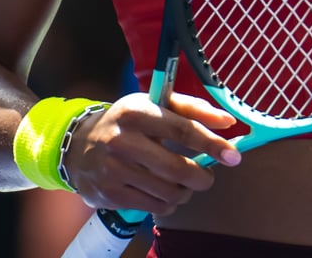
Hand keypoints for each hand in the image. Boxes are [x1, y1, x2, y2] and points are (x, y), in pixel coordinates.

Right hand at [61, 93, 243, 215]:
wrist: (78, 146)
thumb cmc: (127, 123)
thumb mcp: (153, 105)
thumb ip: (192, 110)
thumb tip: (228, 122)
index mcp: (136, 112)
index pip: (181, 129)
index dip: (211, 143)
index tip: (233, 155)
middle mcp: (121, 140)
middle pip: (176, 168)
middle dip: (201, 177)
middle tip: (207, 177)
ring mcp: (113, 170)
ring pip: (167, 191)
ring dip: (185, 191)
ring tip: (183, 184)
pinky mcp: (110, 194)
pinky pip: (154, 207)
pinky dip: (168, 203)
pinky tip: (164, 193)